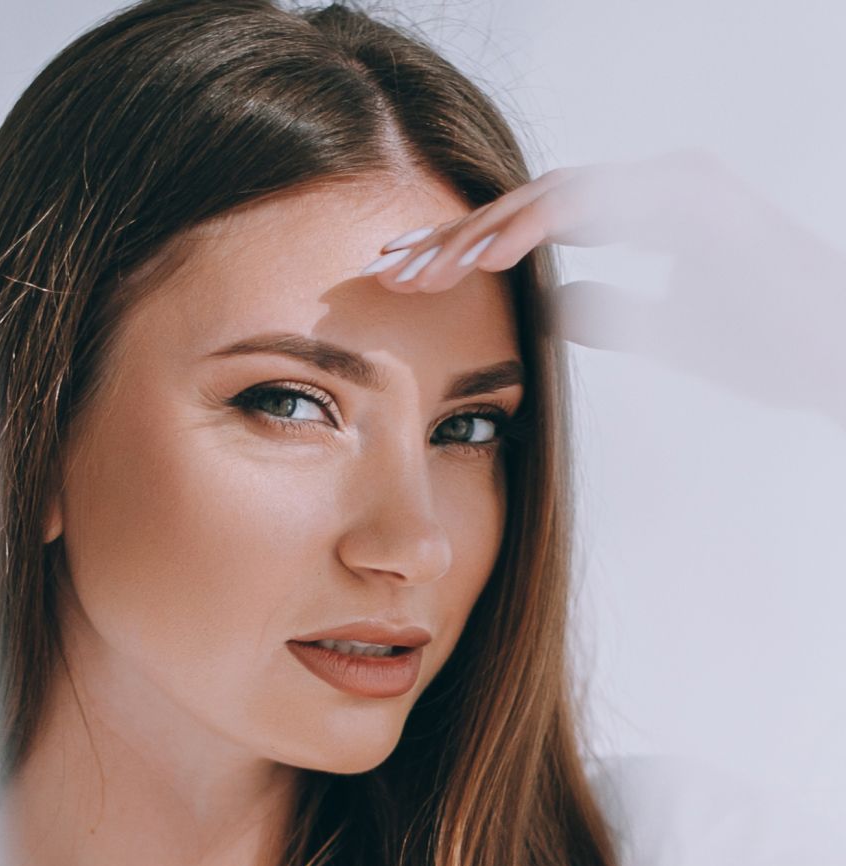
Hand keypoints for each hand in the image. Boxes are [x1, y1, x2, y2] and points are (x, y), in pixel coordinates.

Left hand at [359, 150, 845, 427]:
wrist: (837, 357)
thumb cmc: (767, 347)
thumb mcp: (662, 332)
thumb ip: (604, 310)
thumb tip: (546, 306)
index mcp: (647, 213)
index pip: (538, 224)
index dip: (470, 250)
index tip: (412, 282)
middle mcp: (654, 186)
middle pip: (530, 203)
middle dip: (456, 238)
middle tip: (390, 272)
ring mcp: (673, 182)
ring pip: (549, 196)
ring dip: (480, 233)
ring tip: (422, 273)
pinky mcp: (689, 195)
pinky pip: (592, 203)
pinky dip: (531, 227)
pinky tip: (481, 260)